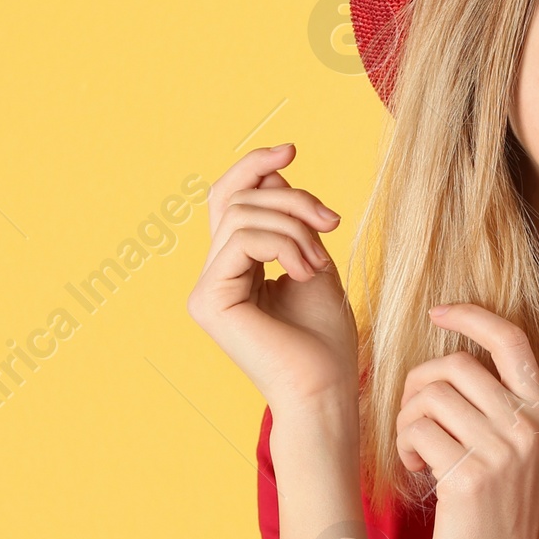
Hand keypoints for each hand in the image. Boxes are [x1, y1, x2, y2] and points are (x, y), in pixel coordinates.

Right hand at [186, 143, 358, 414]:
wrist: (327, 389)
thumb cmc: (326, 339)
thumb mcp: (314, 262)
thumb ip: (292, 224)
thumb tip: (274, 176)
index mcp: (234, 269)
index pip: (231, 201)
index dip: (255, 167)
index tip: (291, 150)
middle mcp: (213, 277)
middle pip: (236, 201)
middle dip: (291, 198)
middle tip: (332, 220)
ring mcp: (206, 290)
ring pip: (242, 216)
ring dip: (294, 227)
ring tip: (319, 260)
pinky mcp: (209, 301)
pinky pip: (242, 241)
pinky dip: (284, 245)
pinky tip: (306, 271)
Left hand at [396, 304, 538, 538]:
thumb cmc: (499, 519)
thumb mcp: (516, 456)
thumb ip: (498, 411)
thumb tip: (449, 365)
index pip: (511, 340)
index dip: (472, 316)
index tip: (439, 313)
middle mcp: (528, 428)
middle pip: (455, 365)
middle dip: (419, 385)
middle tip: (414, 418)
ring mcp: (502, 452)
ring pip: (430, 397)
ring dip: (408, 420)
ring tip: (417, 451)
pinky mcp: (470, 478)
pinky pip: (418, 432)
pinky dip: (406, 447)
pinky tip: (417, 471)